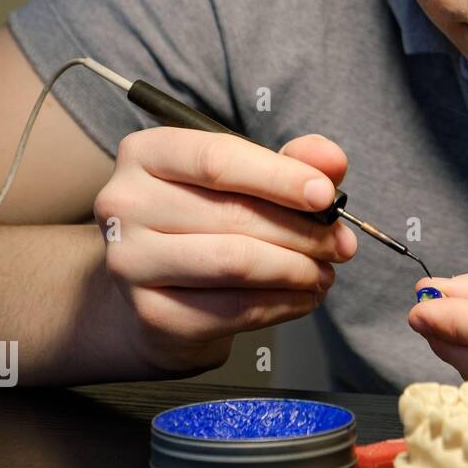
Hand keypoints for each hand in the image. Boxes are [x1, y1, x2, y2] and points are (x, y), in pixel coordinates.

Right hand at [93, 129, 356, 375]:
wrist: (157, 290)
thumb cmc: (205, 222)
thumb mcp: (246, 179)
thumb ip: (293, 161)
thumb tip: (331, 161)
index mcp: (146, 154)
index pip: (218, 159)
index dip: (280, 178)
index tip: (326, 196)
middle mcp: (125, 205)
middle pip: (233, 216)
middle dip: (304, 232)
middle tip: (341, 244)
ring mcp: (131, 262)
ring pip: (237, 264)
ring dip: (298, 270)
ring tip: (324, 272)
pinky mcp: (151, 314)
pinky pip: (234, 310)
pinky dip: (283, 304)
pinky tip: (302, 297)